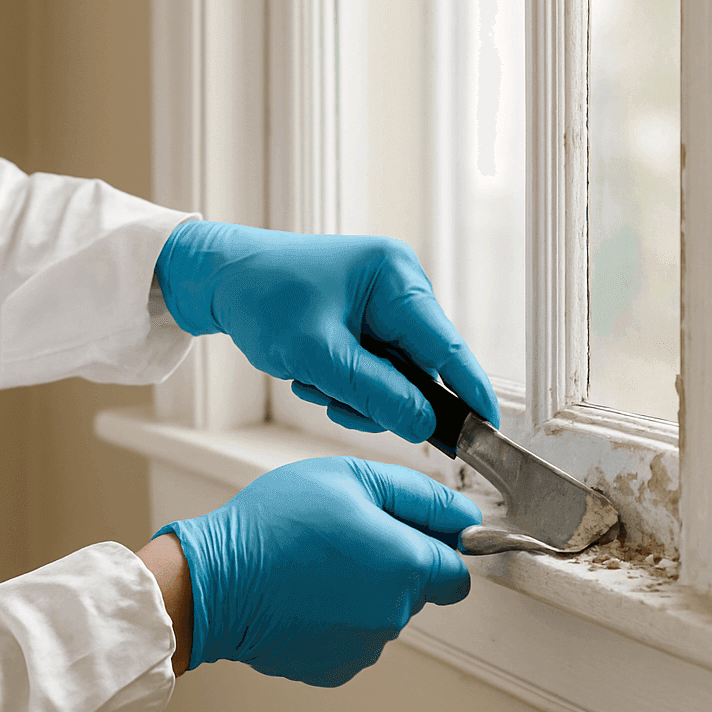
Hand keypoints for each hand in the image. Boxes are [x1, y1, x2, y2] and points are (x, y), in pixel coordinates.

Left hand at [155, 221, 499, 443]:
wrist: (219, 279)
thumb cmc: (262, 299)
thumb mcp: (317, 355)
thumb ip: (375, 393)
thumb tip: (426, 428)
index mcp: (396, 278)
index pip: (446, 345)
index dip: (470, 392)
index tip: (492, 433)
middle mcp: (398, 287)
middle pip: (419, 369)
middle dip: (378, 396)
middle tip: (334, 399)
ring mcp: (382, 306)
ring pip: (394, 379)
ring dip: (354, 394)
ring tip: (310, 381)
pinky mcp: (365, 322)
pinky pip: (374, 372)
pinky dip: (344, 385)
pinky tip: (310, 376)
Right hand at [156, 457, 479, 685]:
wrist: (214, 581)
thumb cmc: (273, 523)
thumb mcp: (348, 476)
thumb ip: (418, 494)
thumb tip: (464, 516)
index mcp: (406, 564)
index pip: (458, 568)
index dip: (436, 545)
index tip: (405, 531)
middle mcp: (394, 613)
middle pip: (419, 589)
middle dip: (393, 563)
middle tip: (344, 536)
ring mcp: (366, 645)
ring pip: (384, 613)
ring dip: (364, 589)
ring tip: (316, 563)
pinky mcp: (336, 666)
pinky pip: (354, 636)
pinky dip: (337, 617)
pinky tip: (305, 592)